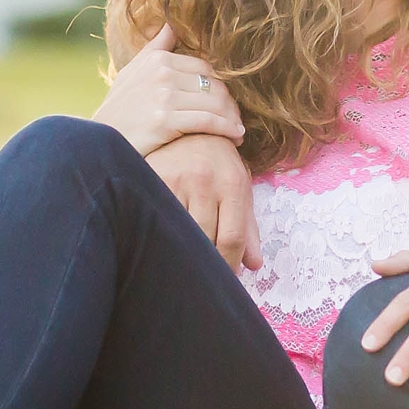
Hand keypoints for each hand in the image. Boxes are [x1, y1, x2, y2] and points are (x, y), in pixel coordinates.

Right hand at [92, 25, 244, 155]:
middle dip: (230, 102)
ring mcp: (163, 96)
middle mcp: (161, 73)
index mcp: (157, 59)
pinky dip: (227, 129)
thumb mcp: (132, 73)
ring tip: (237, 130)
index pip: (205, 66)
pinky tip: (236, 138)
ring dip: (232, 118)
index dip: (222, 84)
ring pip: (215, 102)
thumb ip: (156, 48)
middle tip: (237, 119)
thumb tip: (172, 23)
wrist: (99, 144)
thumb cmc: (119, 110)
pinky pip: (208, 121)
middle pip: (214, 83)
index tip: (229, 101)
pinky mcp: (164, 120)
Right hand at [145, 133, 260, 270]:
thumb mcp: (239, 188)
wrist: (190, 128)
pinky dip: (163, 234)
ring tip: (184, 264)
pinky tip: (165, 242)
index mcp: (233, 185)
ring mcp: (177, 179)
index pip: (232, 239)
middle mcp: (206, 181)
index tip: (224, 280)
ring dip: (183, 252)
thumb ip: (248, 228)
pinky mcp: (154, 177)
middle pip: (205, 240)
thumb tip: (254, 265)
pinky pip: (159, 216)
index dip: (228, 266)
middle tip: (203, 278)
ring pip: (180, 231)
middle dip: (206, 265)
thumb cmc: (219, 164)